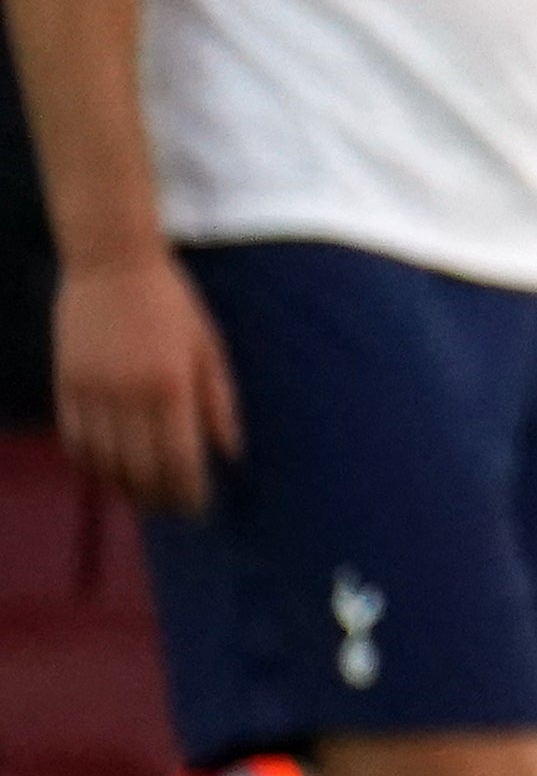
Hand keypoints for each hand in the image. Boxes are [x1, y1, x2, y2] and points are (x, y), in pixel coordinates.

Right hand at [52, 250, 235, 520]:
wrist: (112, 264)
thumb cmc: (173, 305)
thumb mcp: (209, 349)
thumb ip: (219, 403)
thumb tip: (231, 454)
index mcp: (172, 387)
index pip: (180, 460)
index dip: (189, 492)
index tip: (199, 509)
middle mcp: (129, 396)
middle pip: (141, 469)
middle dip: (160, 498)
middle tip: (174, 511)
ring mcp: (92, 392)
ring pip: (104, 461)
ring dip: (125, 488)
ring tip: (144, 499)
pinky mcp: (65, 384)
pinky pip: (75, 439)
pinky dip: (91, 463)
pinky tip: (108, 472)